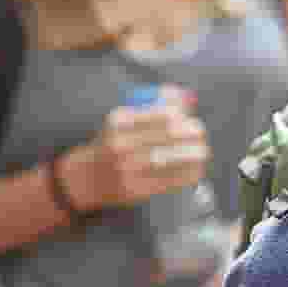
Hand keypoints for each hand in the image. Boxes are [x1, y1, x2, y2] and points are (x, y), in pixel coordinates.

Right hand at [81, 90, 208, 208]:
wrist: (85, 177)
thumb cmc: (111, 144)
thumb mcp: (123, 120)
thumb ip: (153, 106)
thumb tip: (184, 96)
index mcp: (118, 122)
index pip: (162, 115)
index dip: (182, 117)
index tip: (190, 119)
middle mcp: (121, 144)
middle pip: (170, 135)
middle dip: (191, 134)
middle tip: (200, 133)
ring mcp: (127, 169)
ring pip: (173, 159)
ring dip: (193, 154)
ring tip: (202, 151)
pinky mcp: (135, 190)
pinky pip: (170, 181)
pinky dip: (187, 174)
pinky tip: (195, 169)